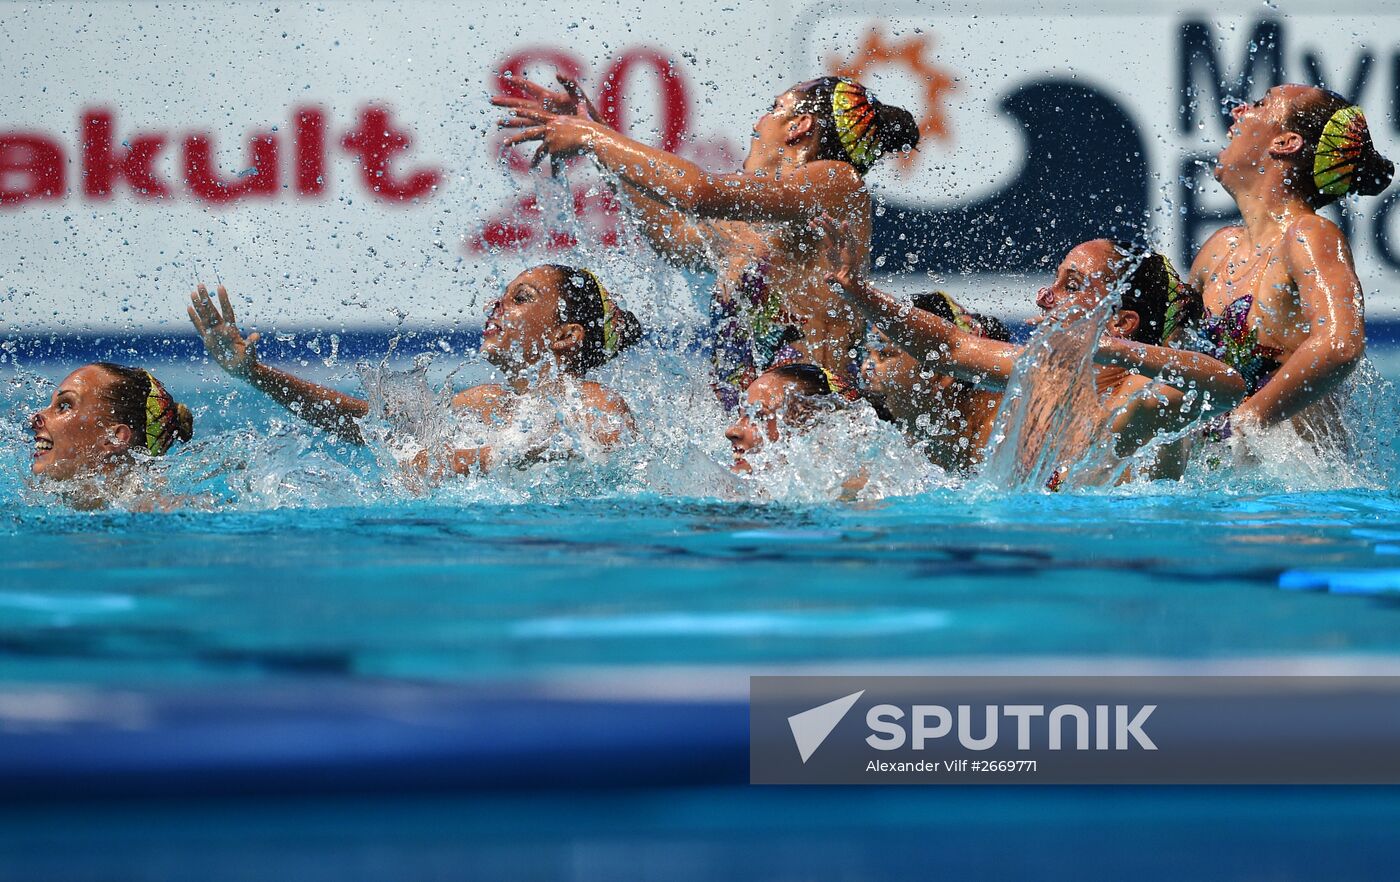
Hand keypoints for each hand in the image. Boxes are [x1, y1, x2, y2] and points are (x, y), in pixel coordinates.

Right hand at [188, 284, 259, 377]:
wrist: (240, 369)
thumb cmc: (246, 361)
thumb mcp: (249, 354)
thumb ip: (251, 345)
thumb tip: (256, 336)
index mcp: (232, 331)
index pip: (227, 312)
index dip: (224, 300)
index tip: (220, 287)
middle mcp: (222, 330)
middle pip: (212, 312)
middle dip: (206, 299)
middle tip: (201, 284)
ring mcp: (214, 334)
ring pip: (204, 317)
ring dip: (199, 305)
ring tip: (193, 292)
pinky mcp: (208, 340)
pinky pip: (199, 327)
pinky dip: (194, 318)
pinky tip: (189, 308)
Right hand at [490, 72, 605, 124]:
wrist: (591, 130)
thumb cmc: (586, 112)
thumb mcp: (578, 96)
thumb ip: (570, 84)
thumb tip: (558, 74)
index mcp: (549, 98)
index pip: (530, 87)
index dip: (519, 82)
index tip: (507, 78)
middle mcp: (543, 109)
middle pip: (521, 104)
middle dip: (506, 102)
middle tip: (492, 101)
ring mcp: (543, 120)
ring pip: (522, 120)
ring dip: (510, 122)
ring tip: (498, 123)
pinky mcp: (546, 131)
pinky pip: (530, 133)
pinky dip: (520, 135)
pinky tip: (511, 140)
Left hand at [498, 103, 608, 173]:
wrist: (591, 137)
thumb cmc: (590, 127)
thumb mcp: (584, 115)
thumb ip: (580, 109)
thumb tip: (584, 100)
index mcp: (555, 119)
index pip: (536, 114)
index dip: (524, 112)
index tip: (513, 110)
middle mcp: (549, 126)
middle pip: (528, 123)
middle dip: (512, 122)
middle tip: (499, 122)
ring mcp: (549, 136)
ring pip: (529, 137)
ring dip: (515, 139)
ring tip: (505, 143)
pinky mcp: (551, 147)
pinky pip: (541, 156)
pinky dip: (536, 161)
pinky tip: (531, 167)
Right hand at [811, 214, 863, 295]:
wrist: (852, 289)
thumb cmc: (850, 288)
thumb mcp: (842, 287)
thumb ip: (834, 282)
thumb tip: (826, 276)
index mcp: (850, 258)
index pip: (850, 243)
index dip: (847, 233)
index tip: (844, 223)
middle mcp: (845, 251)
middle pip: (838, 234)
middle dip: (830, 225)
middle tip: (821, 216)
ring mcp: (838, 251)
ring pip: (831, 235)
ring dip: (823, 226)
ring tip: (814, 219)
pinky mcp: (832, 253)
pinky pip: (825, 240)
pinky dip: (819, 233)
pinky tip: (813, 226)